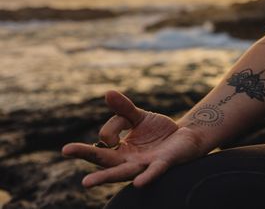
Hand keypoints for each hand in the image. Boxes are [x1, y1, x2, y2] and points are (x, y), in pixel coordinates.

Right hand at [62, 90, 203, 187]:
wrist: (186, 136)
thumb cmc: (159, 131)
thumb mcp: (139, 117)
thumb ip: (123, 108)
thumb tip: (107, 93)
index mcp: (121, 150)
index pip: (105, 138)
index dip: (110, 129)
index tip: (123, 127)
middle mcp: (129, 161)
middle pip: (105, 160)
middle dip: (86, 154)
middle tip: (66, 150)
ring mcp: (145, 164)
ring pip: (123, 172)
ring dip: (106, 177)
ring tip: (87, 183)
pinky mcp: (164, 164)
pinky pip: (154, 172)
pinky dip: (147, 176)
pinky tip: (140, 182)